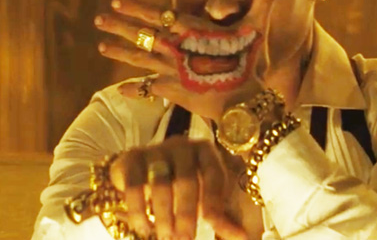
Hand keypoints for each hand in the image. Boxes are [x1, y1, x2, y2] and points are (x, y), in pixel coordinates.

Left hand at [95, 0, 283, 119]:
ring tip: (101, 47)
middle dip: (120, 26)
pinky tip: (119, 89)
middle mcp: (176, 47)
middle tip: (100, 19)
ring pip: (140, 59)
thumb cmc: (249, 62)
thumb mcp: (256, 28)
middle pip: (142, 34)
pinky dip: (134, 90)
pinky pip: (148, 89)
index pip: (159, 14)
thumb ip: (264, 0)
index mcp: (192, 30)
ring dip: (120, 52)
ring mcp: (171, 70)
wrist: (243, 101)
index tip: (118, 2)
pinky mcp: (172, 91)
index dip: (137, 7)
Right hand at [110, 137, 246, 239]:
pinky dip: (139, 210)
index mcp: (206, 152)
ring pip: (160, 183)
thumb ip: (222, 218)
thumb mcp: (206, 200)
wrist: (143, 173)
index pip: (214, 174)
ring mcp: (156, 150)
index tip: (211, 224)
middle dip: (186, 213)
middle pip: (186, 180)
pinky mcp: (132, 158)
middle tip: (184, 239)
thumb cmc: (184, 189)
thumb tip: (243, 238)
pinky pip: (135, 185)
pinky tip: (144, 228)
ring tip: (165, 236)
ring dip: (163, 215)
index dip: (213, 200)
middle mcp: (182, 146)